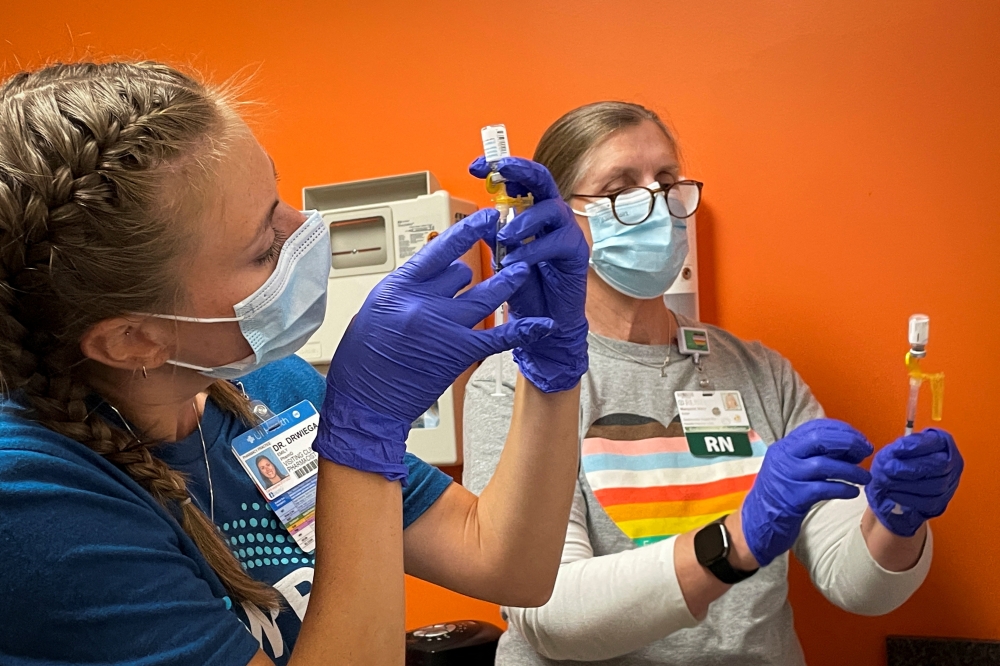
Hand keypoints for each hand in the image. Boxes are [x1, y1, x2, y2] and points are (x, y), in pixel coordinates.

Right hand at [314, 209, 555, 481]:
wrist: (364, 405)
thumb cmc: (362, 363)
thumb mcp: (374, 311)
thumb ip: (405, 290)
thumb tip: (432, 276)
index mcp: (398, 287)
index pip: (439, 248)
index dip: (468, 230)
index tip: (486, 218)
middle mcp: (421, 301)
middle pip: (462, 272)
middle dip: (471, 274)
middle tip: (481, 272)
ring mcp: (443, 326)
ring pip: (486, 294)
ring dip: (507, 282)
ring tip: (522, 270)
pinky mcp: (459, 352)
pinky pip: (499, 336)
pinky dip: (523, 330)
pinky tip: (542, 324)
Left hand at [469, 156, 589, 392]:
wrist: (543, 320)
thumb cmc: (524, 286)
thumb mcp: (501, 256)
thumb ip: (492, 235)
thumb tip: (478, 216)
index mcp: (530, 211)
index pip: (517, 180)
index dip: (499, 167)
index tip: (476, 166)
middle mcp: (550, 215)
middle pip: (540, 179)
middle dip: (519, 170)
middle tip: (499, 170)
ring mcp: (565, 231)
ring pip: (550, 208)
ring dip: (523, 220)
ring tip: (504, 238)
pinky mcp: (575, 252)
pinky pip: (556, 241)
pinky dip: (533, 250)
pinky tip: (517, 262)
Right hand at [741, 419, 873, 565]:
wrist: (756, 522)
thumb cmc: (779, 495)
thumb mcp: (790, 468)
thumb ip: (811, 456)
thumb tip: (848, 448)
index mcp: (784, 447)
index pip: (816, 428)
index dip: (842, 430)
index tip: (860, 438)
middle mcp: (783, 457)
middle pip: (819, 440)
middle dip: (848, 443)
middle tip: (866, 451)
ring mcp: (787, 477)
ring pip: (824, 465)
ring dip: (850, 470)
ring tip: (865, 477)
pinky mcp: (793, 498)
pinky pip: (823, 489)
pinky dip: (842, 489)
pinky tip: (852, 492)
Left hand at [865, 428, 962, 536]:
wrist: (902, 477)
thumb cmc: (901, 457)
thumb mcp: (899, 446)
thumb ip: (899, 447)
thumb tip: (895, 452)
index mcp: (943, 442)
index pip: (936, 443)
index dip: (915, 447)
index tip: (894, 451)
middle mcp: (953, 463)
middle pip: (939, 467)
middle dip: (911, 469)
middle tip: (887, 469)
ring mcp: (950, 483)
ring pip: (935, 486)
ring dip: (907, 485)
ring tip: (887, 481)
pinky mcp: (942, 501)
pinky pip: (929, 502)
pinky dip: (908, 498)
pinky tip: (892, 493)